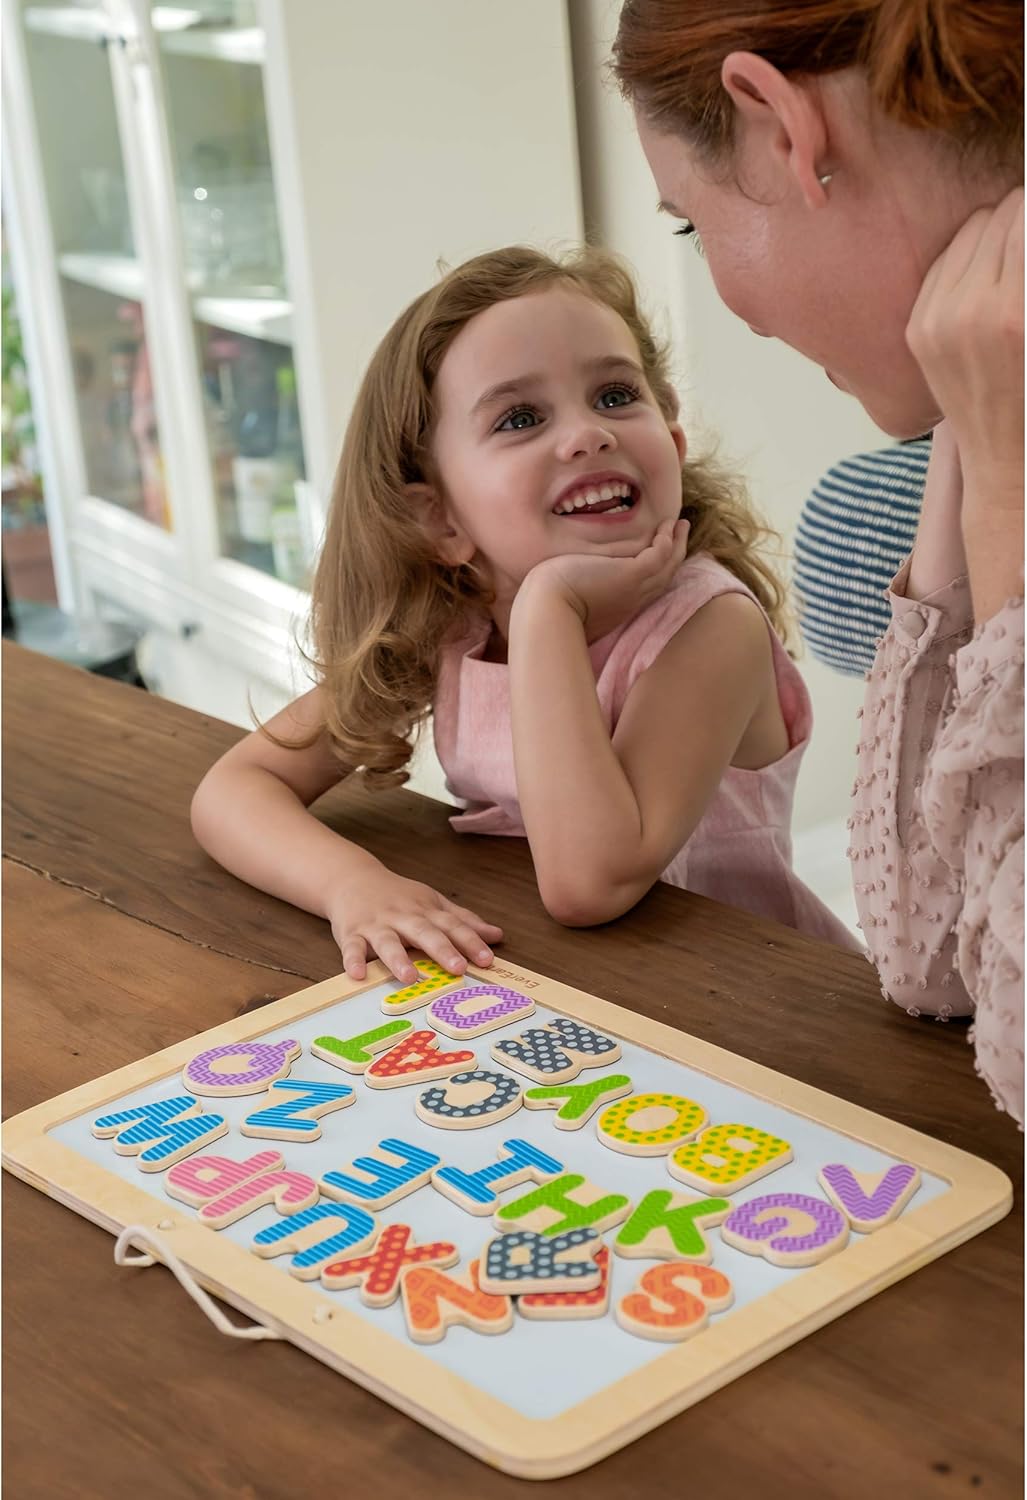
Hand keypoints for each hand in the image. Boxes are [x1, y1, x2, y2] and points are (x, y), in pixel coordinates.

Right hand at [326, 868, 502, 982]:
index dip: (471, 942)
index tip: (488, 959)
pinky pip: (352, 947)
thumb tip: (497, 935)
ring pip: (388, 941)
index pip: (452, 926)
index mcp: (426, 911)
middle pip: (424, 933)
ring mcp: (376, 925)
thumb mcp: (433, 903)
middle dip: (442, 950)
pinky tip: (358, 975)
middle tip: (458, 968)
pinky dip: (353, 960)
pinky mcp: (351, 932)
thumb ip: (464, 921)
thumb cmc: (399, 897)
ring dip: (398, 959)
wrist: (353, 878)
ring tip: (409, 977)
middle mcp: (403, 917)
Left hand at [514, 517, 690, 641]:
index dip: (655, 571)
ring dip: (676, 543)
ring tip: (678, 524)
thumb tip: (556, 581)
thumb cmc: (545, 606)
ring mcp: (634, 589)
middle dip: (674, 554)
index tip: (658, 553)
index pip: (644, 588)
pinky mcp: (631, 575)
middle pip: (663, 577)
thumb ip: (570, 591)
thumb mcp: (565, 598)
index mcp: (616, 607)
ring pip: (667, 565)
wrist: (546, 611)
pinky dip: (667, 540)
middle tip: (679, 532)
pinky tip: (665, 526)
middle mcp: (630, 600)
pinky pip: (661, 554)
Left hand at [906, 187, 1023, 511]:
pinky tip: (988, 274)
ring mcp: (935, 321)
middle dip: (1026, 218)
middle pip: (1003, 215)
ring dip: (1000, 230)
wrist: (1004, 457)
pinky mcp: (917, 328)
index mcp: (1014, 316)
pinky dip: (971, 255)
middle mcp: (970, 313)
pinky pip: (946, 259)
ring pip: (973, 229)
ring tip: (1017, 254)